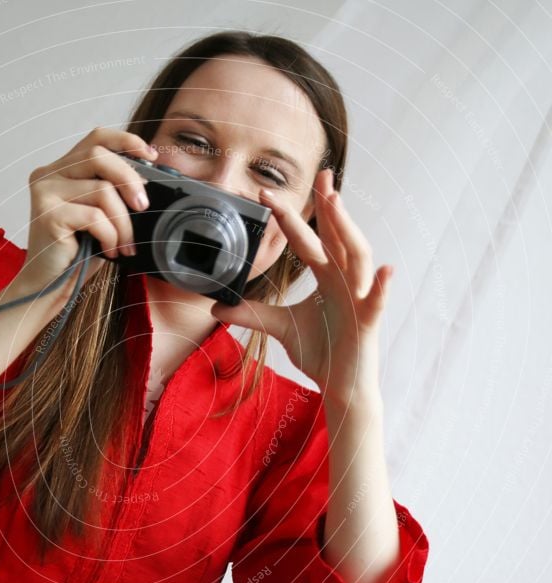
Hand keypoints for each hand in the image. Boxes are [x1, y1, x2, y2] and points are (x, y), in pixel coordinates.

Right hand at [19, 126, 156, 316]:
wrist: (49, 286)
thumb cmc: (77, 254)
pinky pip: (94, 217)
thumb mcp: (101, 216)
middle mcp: (49, 174)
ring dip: (123, 222)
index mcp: (62, 169)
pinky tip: (110, 252)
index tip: (151, 156)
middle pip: (99, 156)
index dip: (126, 141)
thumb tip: (147, 181)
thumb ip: (113, 192)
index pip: (96, 138)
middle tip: (144, 207)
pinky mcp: (47, 214)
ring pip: (102, 191)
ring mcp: (45, 192)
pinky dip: (110, 236)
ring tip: (126, 245)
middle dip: (130, 181)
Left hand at [210, 169, 392, 405]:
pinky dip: (383, 286)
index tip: (270, 192)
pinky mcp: (368, 322)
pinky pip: (377, 302)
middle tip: (320, 175)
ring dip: (348, 229)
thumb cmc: (321, 351)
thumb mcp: (279, 327)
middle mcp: (346, 280)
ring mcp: (360, 298)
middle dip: (327, 206)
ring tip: (336, 202)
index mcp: (327, 276)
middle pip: (337, 236)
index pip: (309, 239)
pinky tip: (387, 270)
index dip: (291, 216)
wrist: (340, 385)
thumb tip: (218, 307)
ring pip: (359, 257)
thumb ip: (252, 313)